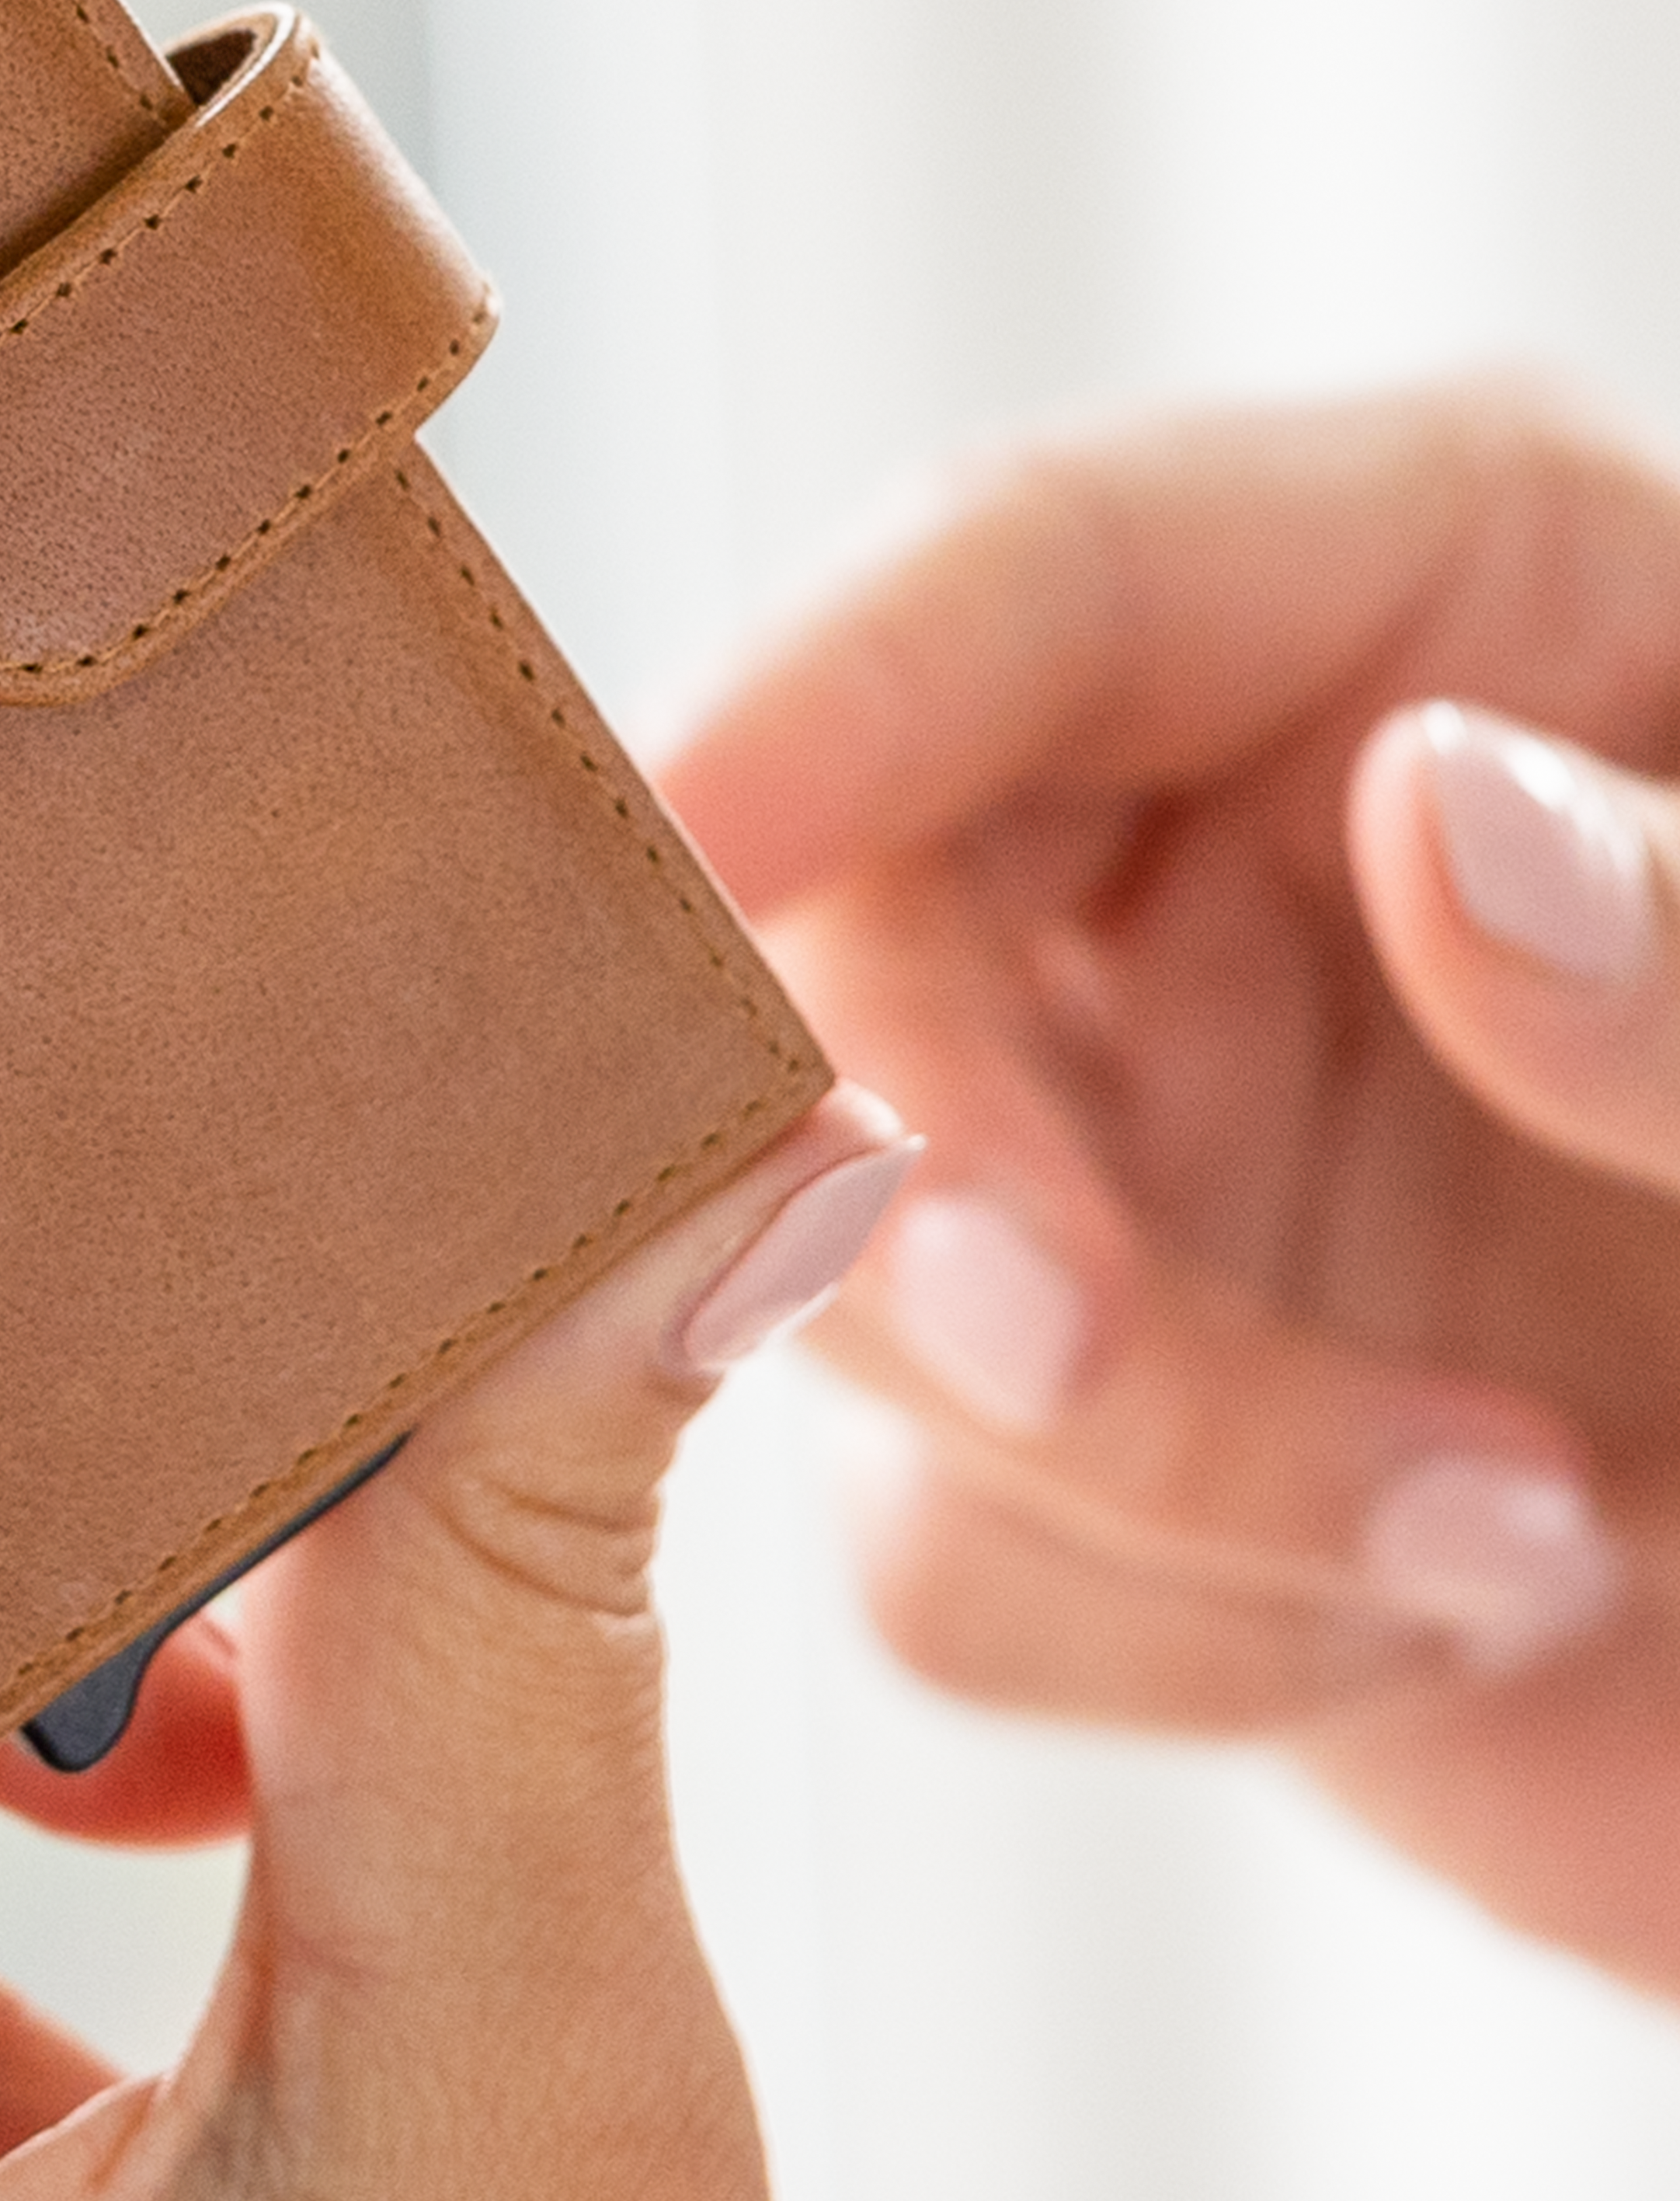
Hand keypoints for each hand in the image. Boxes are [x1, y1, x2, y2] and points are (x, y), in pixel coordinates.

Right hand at [659, 384, 1679, 1994]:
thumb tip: (1437, 824)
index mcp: (1442, 611)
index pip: (1033, 568)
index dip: (825, 683)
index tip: (677, 845)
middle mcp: (1228, 854)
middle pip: (848, 932)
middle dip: (926, 1168)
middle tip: (1073, 1347)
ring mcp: (1146, 1152)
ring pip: (838, 1273)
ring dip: (1119, 1459)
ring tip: (1522, 1537)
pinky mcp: (1114, 1446)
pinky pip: (950, 1550)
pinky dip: (1173, 1632)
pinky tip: (1456, 1613)